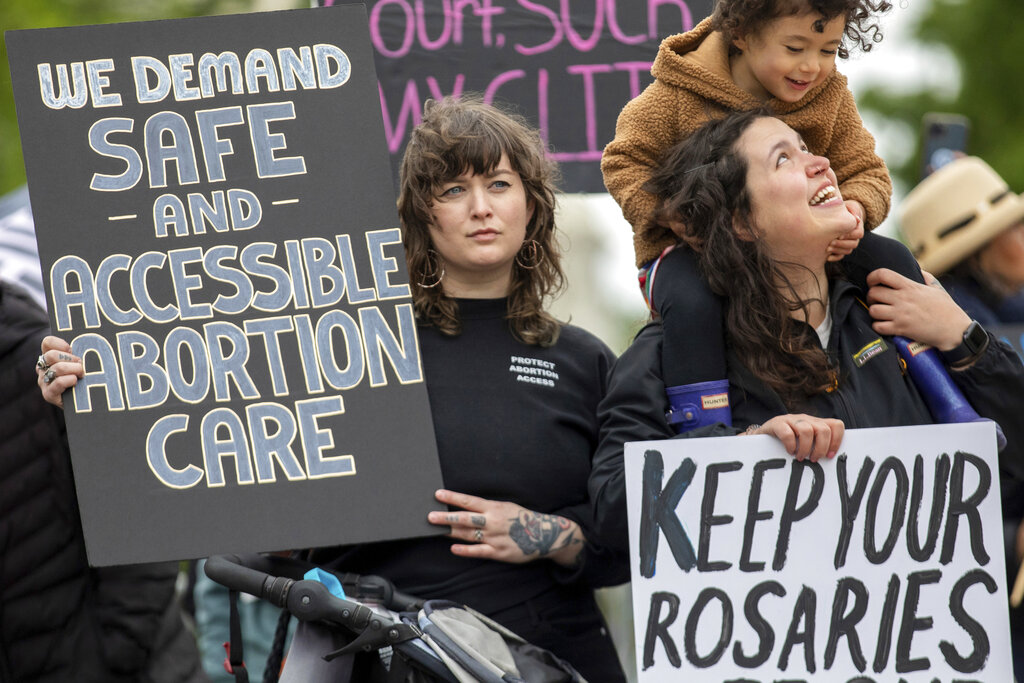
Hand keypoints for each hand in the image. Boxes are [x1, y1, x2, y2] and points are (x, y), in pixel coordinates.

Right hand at [36, 335, 83, 407]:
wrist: (83, 403)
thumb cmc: (83, 379)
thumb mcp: (80, 363)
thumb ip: (78, 353)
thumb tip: (90, 342)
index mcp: (49, 357)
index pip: (47, 342)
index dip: (60, 343)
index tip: (72, 349)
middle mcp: (43, 368)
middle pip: (51, 355)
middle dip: (70, 358)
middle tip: (81, 364)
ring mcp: (44, 382)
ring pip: (57, 368)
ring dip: (74, 369)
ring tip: (82, 374)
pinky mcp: (49, 394)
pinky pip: (58, 383)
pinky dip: (70, 380)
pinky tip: (76, 381)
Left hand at [427, 489, 582, 566]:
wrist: (544, 535)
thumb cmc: (522, 519)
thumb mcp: (506, 507)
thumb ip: (487, 508)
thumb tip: (465, 506)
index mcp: (494, 507)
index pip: (469, 501)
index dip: (453, 497)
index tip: (438, 494)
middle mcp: (493, 521)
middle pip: (465, 518)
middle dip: (447, 517)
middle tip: (430, 516)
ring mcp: (495, 538)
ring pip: (469, 534)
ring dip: (451, 532)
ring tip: (436, 529)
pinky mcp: (499, 552)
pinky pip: (479, 551)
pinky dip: (466, 550)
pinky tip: (453, 548)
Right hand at [743, 414, 843, 461]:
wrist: (762, 436)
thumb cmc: (787, 443)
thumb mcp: (805, 442)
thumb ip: (818, 446)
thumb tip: (831, 460)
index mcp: (816, 423)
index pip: (836, 425)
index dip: (837, 441)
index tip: (829, 456)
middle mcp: (806, 419)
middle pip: (824, 430)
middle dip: (821, 448)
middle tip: (813, 459)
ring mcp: (791, 420)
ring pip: (807, 430)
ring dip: (805, 448)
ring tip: (800, 457)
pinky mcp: (777, 423)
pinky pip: (787, 433)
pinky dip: (791, 445)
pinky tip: (789, 451)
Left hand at [826, 201, 864, 261]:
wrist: (842, 213)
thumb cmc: (845, 209)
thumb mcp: (850, 207)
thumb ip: (853, 211)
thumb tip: (857, 219)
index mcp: (858, 227)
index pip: (858, 234)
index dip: (849, 235)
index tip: (839, 235)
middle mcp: (855, 237)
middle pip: (854, 244)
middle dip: (842, 244)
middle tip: (831, 243)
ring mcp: (849, 243)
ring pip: (848, 251)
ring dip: (838, 251)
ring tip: (827, 249)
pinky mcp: (842, 248)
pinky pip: (841, 256)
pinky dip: (835, 258)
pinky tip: (828, 258)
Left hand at [866, 268, 970, 350]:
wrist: (954, 330)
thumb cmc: (947, 309)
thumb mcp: (937, 289)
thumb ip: (926, 278)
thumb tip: (918, 270)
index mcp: (910, 287)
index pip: (883, 274)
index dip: (872, 277)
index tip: (872, 282)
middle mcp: (903, 299)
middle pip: (873, 293)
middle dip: (871, 297)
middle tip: (876, 301)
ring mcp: (901, 314)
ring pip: (873, 310)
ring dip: (874, 313)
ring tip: (880, 314)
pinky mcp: (901, 329)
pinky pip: (878, 326)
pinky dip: (878, 326)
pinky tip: (884, 325)